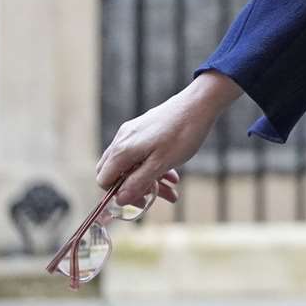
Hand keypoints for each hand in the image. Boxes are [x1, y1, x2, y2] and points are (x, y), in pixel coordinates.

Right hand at [94, 72, 240, 205]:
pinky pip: (142, 152)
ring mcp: (133, 132)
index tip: (140, 201)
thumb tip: (119, 201)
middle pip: (117, 172)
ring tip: (172, 189)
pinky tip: (172, 174)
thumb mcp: (161, 164)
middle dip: (135, 187)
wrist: (201, 103)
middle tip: (155, 197)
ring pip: (133, 163)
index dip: (118, 194)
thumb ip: (138, 183)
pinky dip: (154, 165)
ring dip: (149, 178)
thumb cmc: (183, 133)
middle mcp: (122, 139)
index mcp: (122, 149)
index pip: (104, 180)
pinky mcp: (145, 128)